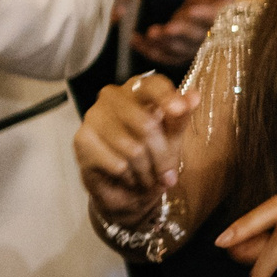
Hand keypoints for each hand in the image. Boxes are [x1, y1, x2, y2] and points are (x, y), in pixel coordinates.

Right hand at [74, 71, 191, 224]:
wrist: (128, 191)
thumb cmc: (152, 157)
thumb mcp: (173, 137)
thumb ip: (181, 117)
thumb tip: (194, 96)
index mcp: (137, 89)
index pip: (152, 85)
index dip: (167, 97)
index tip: (180, 109)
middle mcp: (112, 97)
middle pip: (145, 124)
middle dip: (162, 156)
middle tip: (168, 175)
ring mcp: (93, 116)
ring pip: (132, 148)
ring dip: (146, 171)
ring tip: (147, 177)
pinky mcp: (82, 140)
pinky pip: (117, 163)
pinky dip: (129, 177)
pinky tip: (127, 177)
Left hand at [132, 0, 241, 66]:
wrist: (213, 8)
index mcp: (222, 18)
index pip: (215, 19)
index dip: (203, 16)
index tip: (190, 11)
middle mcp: (209, 36)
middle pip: (194, 38)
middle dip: (179, 34)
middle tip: (164, 29)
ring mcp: (193, 47)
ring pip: (178, 50)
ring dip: (163, 44)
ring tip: (149, 34)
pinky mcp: (180, 52)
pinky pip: (165, 56)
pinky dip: (149, 51)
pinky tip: (135, 41)